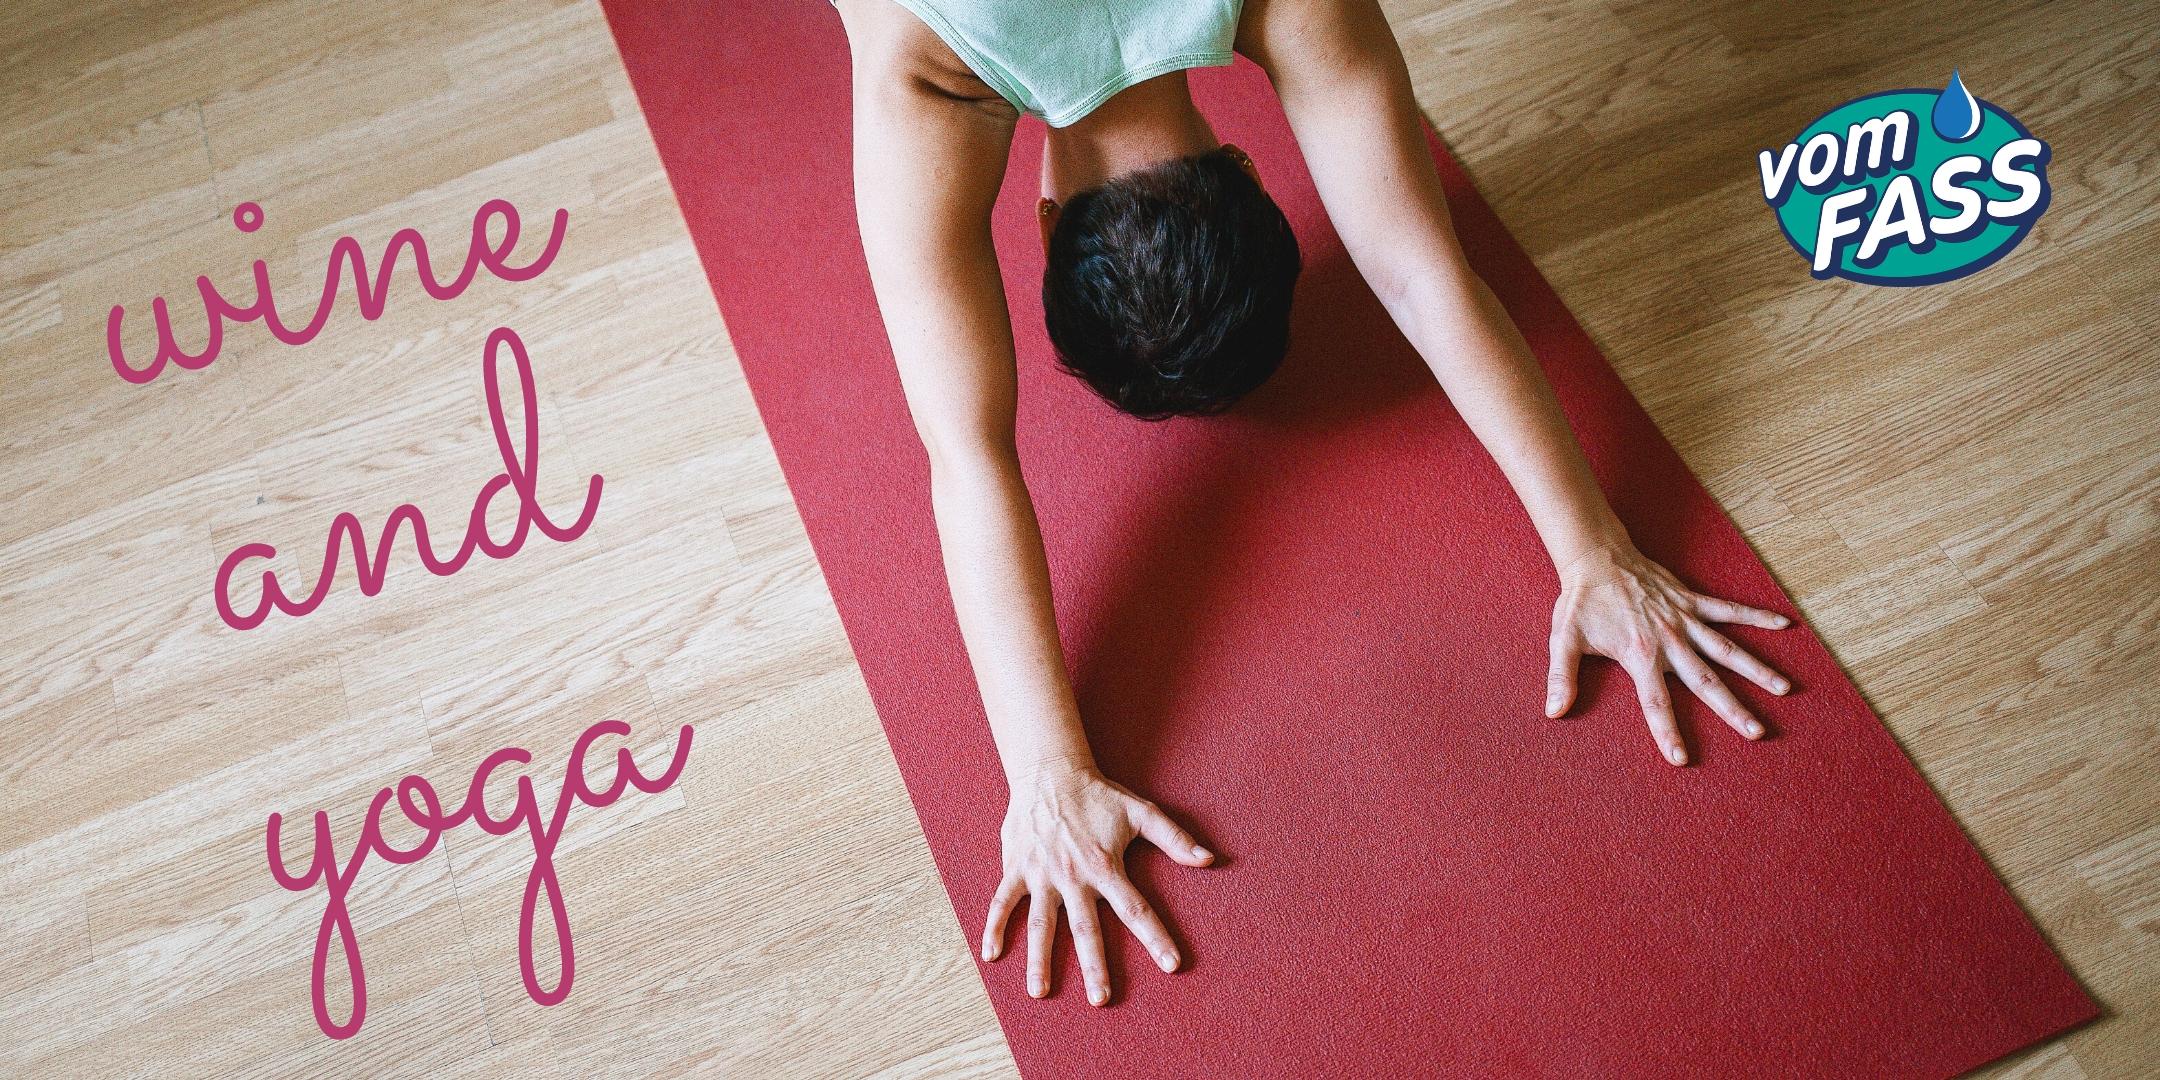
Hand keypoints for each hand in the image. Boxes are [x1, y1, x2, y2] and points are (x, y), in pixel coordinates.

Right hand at [982, 762, 1214, 1004]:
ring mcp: (1042, 874)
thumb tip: (1209, 860)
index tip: (1171, 965)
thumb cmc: (1098, 795)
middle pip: (1086, 928)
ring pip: (1041, 924)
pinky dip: (995, 927)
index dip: (1156, 937)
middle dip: (1094, 965)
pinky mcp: (1016, 868)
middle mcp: (1073, 876)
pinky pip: (1002, 902)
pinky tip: (991, 955)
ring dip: (1040, 959)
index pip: (1136, 909)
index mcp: (1105, 866)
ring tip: (1040, 992)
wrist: (1050, 771)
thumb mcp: (1141, 812)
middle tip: (1100, 999)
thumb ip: (1174, 839)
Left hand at [1546, 544, 1793, 764]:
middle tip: (1757, 732)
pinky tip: (1785, 625)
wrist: (1596, 558)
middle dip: (1732, 709)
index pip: (1655, 703)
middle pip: (1705, 681)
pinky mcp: (1691, 600)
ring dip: (1756, 669)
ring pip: (1727, 649)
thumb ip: (1561, 677)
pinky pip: (1729, 609)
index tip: (1681, 759)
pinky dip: (1757, 615)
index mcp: (1639, 655)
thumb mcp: (1563, 640)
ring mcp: (1684, 619)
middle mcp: (1669, 640)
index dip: (1667, 732)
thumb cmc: (1581, 602)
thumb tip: (1553, 711)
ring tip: (1784, 689)